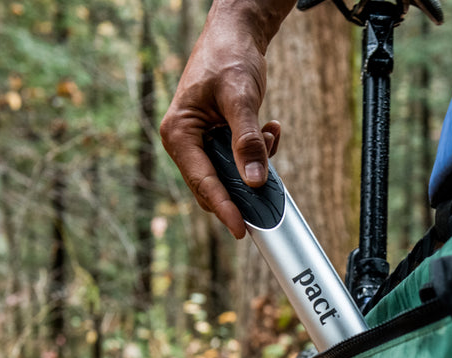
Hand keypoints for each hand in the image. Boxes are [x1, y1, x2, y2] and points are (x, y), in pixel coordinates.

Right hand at [160, 0, 293, 238]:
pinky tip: (270, 127)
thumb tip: (255, 180)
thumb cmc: (228, 58)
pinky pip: (240, 159)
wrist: (235, 34)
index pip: (202, 182)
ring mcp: (202, 141)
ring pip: (231, 173)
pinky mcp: (219, 138)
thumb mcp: (240, 98)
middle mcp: (186, 141)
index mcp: (179, 133)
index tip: (241, 229)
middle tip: (273, 186)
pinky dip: (260, 149)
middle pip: (215, 184)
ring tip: (269, 131)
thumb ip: (247, 140)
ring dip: (256, 161)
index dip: (224, 207)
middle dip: (246, 183)